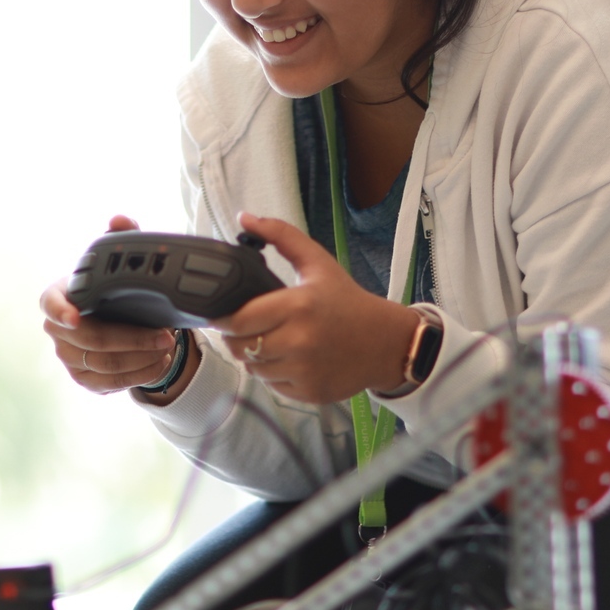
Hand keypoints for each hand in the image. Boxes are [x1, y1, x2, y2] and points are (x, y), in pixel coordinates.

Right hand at [40, 215, 195, 397]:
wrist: (117, 320)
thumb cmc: (112, 287)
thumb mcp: (119, 261)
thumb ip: (121, 237)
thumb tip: (120, 219)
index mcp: (58, 295)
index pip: (50, 304)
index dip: (60, 311)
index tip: (75, 317)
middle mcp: (57, 330)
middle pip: (90, 338)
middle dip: (130, 338)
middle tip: (164, 334)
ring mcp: (68, 357)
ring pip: (105, 364)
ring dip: (141, 358)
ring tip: (168, 346)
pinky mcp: (84, 379)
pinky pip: (111, 383)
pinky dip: (139, 375)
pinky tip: (160, 363)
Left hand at [215, 212, 422, 403]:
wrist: (385, 342)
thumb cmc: (347, 301)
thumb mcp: (318, 263)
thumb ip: (281, 235)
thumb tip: (244, 217)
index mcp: (298, 305)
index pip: (238, 320)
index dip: (224, 319)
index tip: (224, 314)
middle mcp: (299, 341)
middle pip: (240, 347)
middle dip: (237, 338)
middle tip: (248, 328)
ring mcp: (304, 370)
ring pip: (253, 369)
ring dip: (255, 357)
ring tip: (273, 341)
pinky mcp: (308, 392)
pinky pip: (272, 385)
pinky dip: (274, 374)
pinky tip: (289, 359)